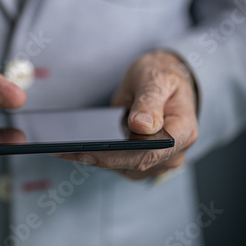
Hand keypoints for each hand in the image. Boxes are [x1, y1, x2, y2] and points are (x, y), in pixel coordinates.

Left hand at [57, 51, 197, 179]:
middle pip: (130, 164)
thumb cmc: (163, 77)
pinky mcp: (138, 159)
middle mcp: (171, 153)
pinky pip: (116, 163)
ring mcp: (155, 160)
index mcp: (182, 133)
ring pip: (120, 167)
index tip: (88, 151)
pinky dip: (96, 155)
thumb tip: (142, 126)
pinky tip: (74, 146)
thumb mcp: (157, 80)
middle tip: (62, 149)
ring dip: (93, 158)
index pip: (149, 153)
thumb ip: (150, 102)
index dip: (116, 156)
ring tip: (63, 147)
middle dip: (97, 157)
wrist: (163, 81)